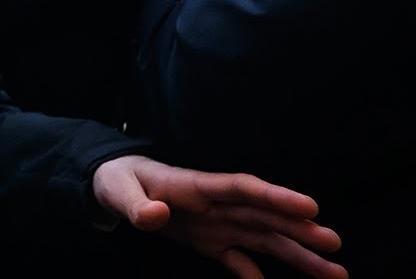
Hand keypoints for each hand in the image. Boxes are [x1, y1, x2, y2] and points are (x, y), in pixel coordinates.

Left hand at [93, 155, 346, 278]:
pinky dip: (254, 274)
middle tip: (334, 244)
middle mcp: (216, 205)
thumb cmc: (118, 182)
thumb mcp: (118, 191)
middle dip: (297, 229)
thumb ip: (136, 206)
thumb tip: (155, 216)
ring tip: (334, 272)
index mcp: (196, 186)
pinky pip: (238, 259)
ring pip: (263, 238)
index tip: (309, 206)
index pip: (242, 188)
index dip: (275, 196)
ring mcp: (217, 223)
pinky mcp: (210, 241)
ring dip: (296, 254)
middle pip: (263, 216)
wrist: (116, 186)